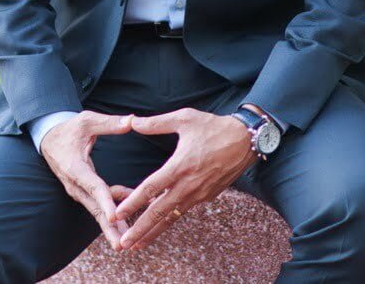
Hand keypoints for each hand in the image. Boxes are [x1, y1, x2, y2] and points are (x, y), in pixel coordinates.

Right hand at [39, 110, 135, 250]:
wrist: (49, 138)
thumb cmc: (69, 128)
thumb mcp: (87, 120)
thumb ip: (110, 123)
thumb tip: (133, 121)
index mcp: (75, 167)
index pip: (93, 186)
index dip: (106, 201)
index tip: (115, 217)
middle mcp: (75, 184)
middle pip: (95, 208)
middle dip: (108, 227)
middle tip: (122, 243)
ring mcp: (79, 190)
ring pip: (97, 210)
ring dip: (112, 226)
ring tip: (127, 241)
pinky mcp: (84, 191)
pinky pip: (100, 203)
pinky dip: (115, 211)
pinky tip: (132, 218)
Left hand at [111, 108, 257, 251]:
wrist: (247, 141)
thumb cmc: (214, 127)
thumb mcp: (185, 118)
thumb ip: (156, 123)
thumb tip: (132, 122)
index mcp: (180, 165)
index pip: (151, 188)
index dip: (133, 202)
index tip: (117, 213)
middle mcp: (189, 184)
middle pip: (159, 211)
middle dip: (140, 229)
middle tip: (124, 243)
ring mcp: (199, 193)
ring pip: (172, 217)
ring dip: (153, 231)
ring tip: (138, 245)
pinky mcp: (208, 196)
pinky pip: (184, 210)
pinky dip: (170, 219)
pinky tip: (159, 225)